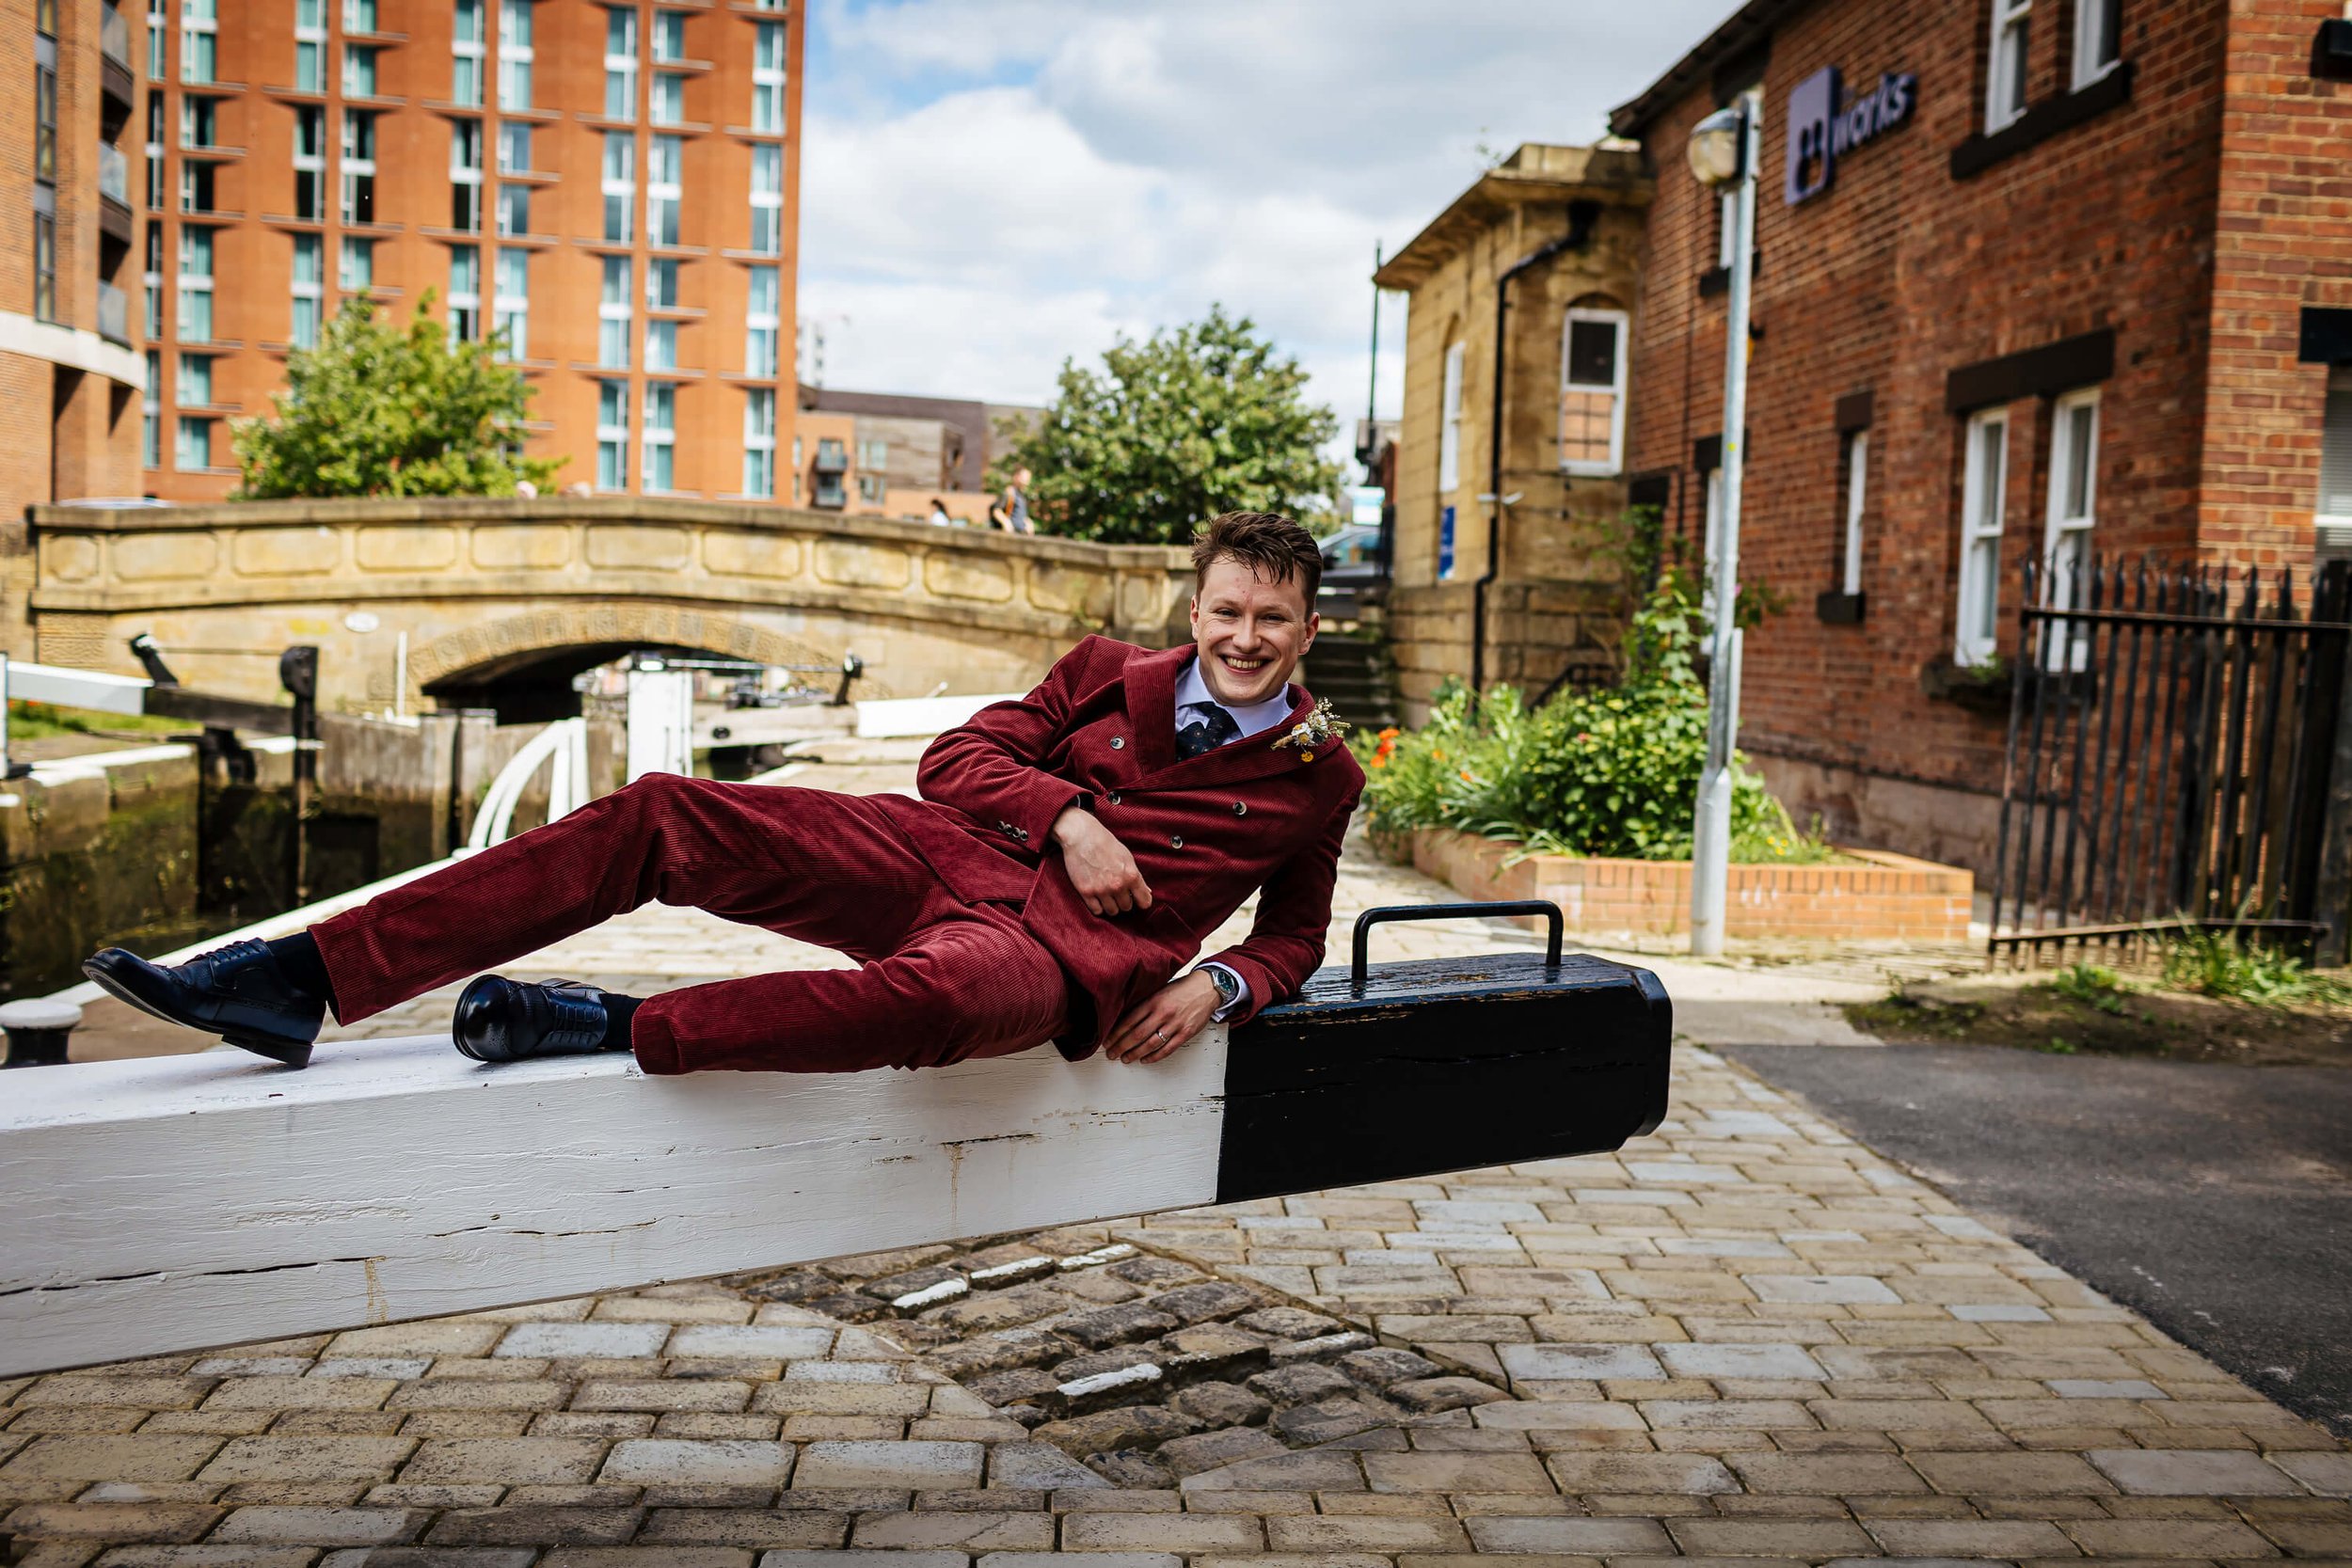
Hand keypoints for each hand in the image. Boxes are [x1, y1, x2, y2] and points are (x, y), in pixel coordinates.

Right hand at [1052, 805, 1152, 915]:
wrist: (1082, 836)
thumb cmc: (1105, 844)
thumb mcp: (1127, 857)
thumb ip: (1137, 877)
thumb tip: (1147, 892)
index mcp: (1131, 875)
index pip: (1144, 901)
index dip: (1142, 901)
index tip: (1137, 900)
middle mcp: (1118, 885)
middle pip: (1127, 907)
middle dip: (1124, 901)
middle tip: (1118, 892)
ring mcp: (1101, 890)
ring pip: (1112, 911)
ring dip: (1111, 905)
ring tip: (1107, 895)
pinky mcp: (1086, 892)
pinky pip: (1097, 911)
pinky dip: (1098, 907)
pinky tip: (1098, 898)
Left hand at [1103, 971, 1218, 1063]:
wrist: (1206, 988)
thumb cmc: (1182, 989)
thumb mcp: (1159, 991)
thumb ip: (1145, 1003)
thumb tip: (1124, 1018)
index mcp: (1154, 1001)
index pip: (1129, 1020)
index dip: (1116, 1033)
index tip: (1107, 1041)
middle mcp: (1163, 1013)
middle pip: (1137, 1035)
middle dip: (1121, 1047)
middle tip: (1112, 1054)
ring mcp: (1175, 1024)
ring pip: (1151, 1044)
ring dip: (1135, 1054)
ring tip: (1126, 1059)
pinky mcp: (1186, 1033)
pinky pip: (1168, 1049)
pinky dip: (1155, 1057)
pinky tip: (1146, 1059)